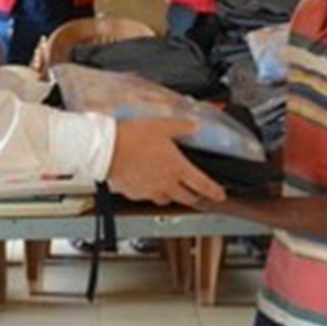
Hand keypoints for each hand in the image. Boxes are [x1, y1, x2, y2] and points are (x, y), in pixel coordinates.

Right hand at [107, 119, 226, 206]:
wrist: (107, 148)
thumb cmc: (132, 136)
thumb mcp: (162, 125)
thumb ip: (182, 127)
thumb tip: (195, 126)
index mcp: (177, 167)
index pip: (203, 184)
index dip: (214, 191)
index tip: (220, 195)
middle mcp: (166, 182)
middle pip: (188, 198)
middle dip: (196, 196)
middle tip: (198, 192)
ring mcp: (150, 190)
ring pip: (168, 200)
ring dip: (174, 195)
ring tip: (173, 187)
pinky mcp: (135, 193)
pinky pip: (148, 197)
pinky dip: (152, 192)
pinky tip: (149, 183)